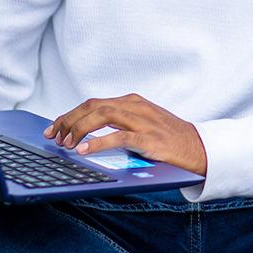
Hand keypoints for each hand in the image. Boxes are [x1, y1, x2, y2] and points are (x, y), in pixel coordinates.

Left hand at [46, 93, 207, 173]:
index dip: (69, 115)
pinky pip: (118, 137)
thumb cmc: (168, 139)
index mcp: (131, 102)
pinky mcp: (149, 138)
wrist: (198, 148)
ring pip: (102, 116)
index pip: (92, 103)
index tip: (54, 128)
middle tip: (54, 136)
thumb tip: (86, 133)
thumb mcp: (142, 124)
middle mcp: (135, 107)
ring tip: (65, 143)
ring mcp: (142, 121)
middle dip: (69, 120)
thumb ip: (119, 123)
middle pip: (92, 106)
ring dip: (79, 129)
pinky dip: (97, 143)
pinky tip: (83, 150)